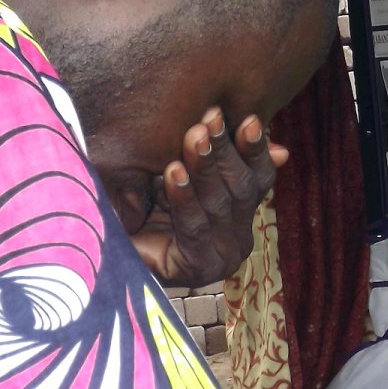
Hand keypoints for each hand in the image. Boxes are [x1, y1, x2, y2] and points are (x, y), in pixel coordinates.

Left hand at [130, 107, 288, 286]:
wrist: (103, 248)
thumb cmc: (142, 205)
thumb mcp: (186, 175)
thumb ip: (225, 161)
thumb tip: (283, 151)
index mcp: (241, 215)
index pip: (259, 179)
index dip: (255, 149)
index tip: (249, 119)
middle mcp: (238, 239)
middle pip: (241, 189)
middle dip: (225, 151)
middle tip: (210, 118)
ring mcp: (220, 258)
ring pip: (220, 205)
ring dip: (206, 167)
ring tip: (194, 136)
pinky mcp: (196, 270)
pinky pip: (194, 228)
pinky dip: (185, 197)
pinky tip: (174, 172)